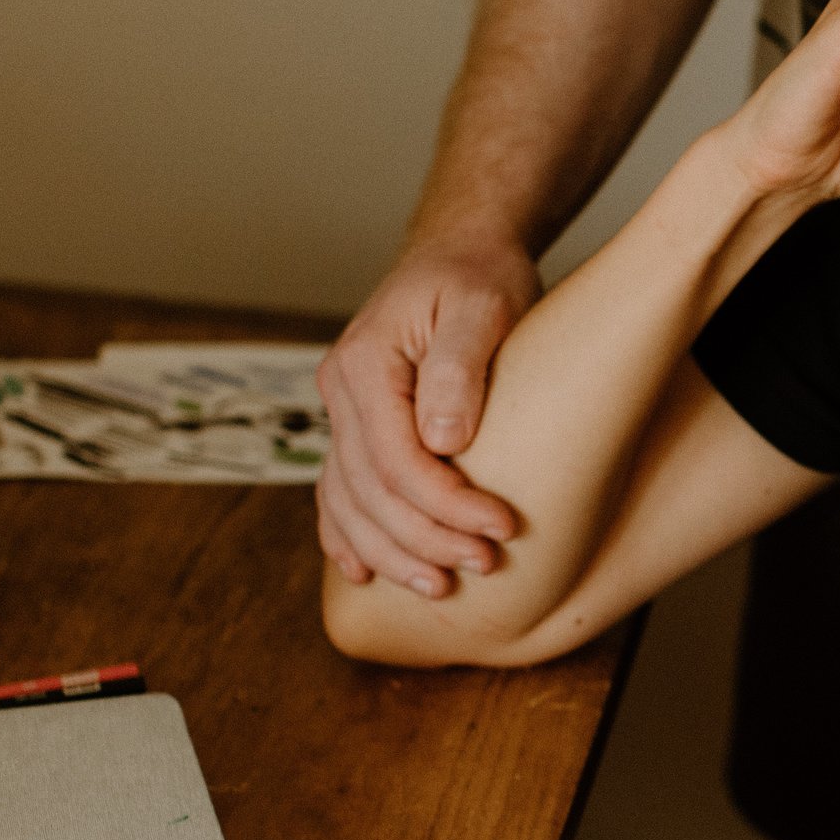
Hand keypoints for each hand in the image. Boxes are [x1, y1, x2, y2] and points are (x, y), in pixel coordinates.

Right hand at [317, 233, 542, 596]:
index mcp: (366, 362)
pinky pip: (338, 491)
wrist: (460, 252)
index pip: (397, 458)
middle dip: (426, 539)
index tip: (501, 527)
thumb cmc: (479, 276)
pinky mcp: (357, 426)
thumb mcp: (483, 305)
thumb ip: (458, 367)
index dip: (446, 504)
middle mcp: (341, 391)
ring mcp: (343, 411)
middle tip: (485, 564)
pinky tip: (364, 571)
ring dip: (390, 552)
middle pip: (370, 491)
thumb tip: (442, 441)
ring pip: (348, 501)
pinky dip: (347, 535)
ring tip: (439, 586)